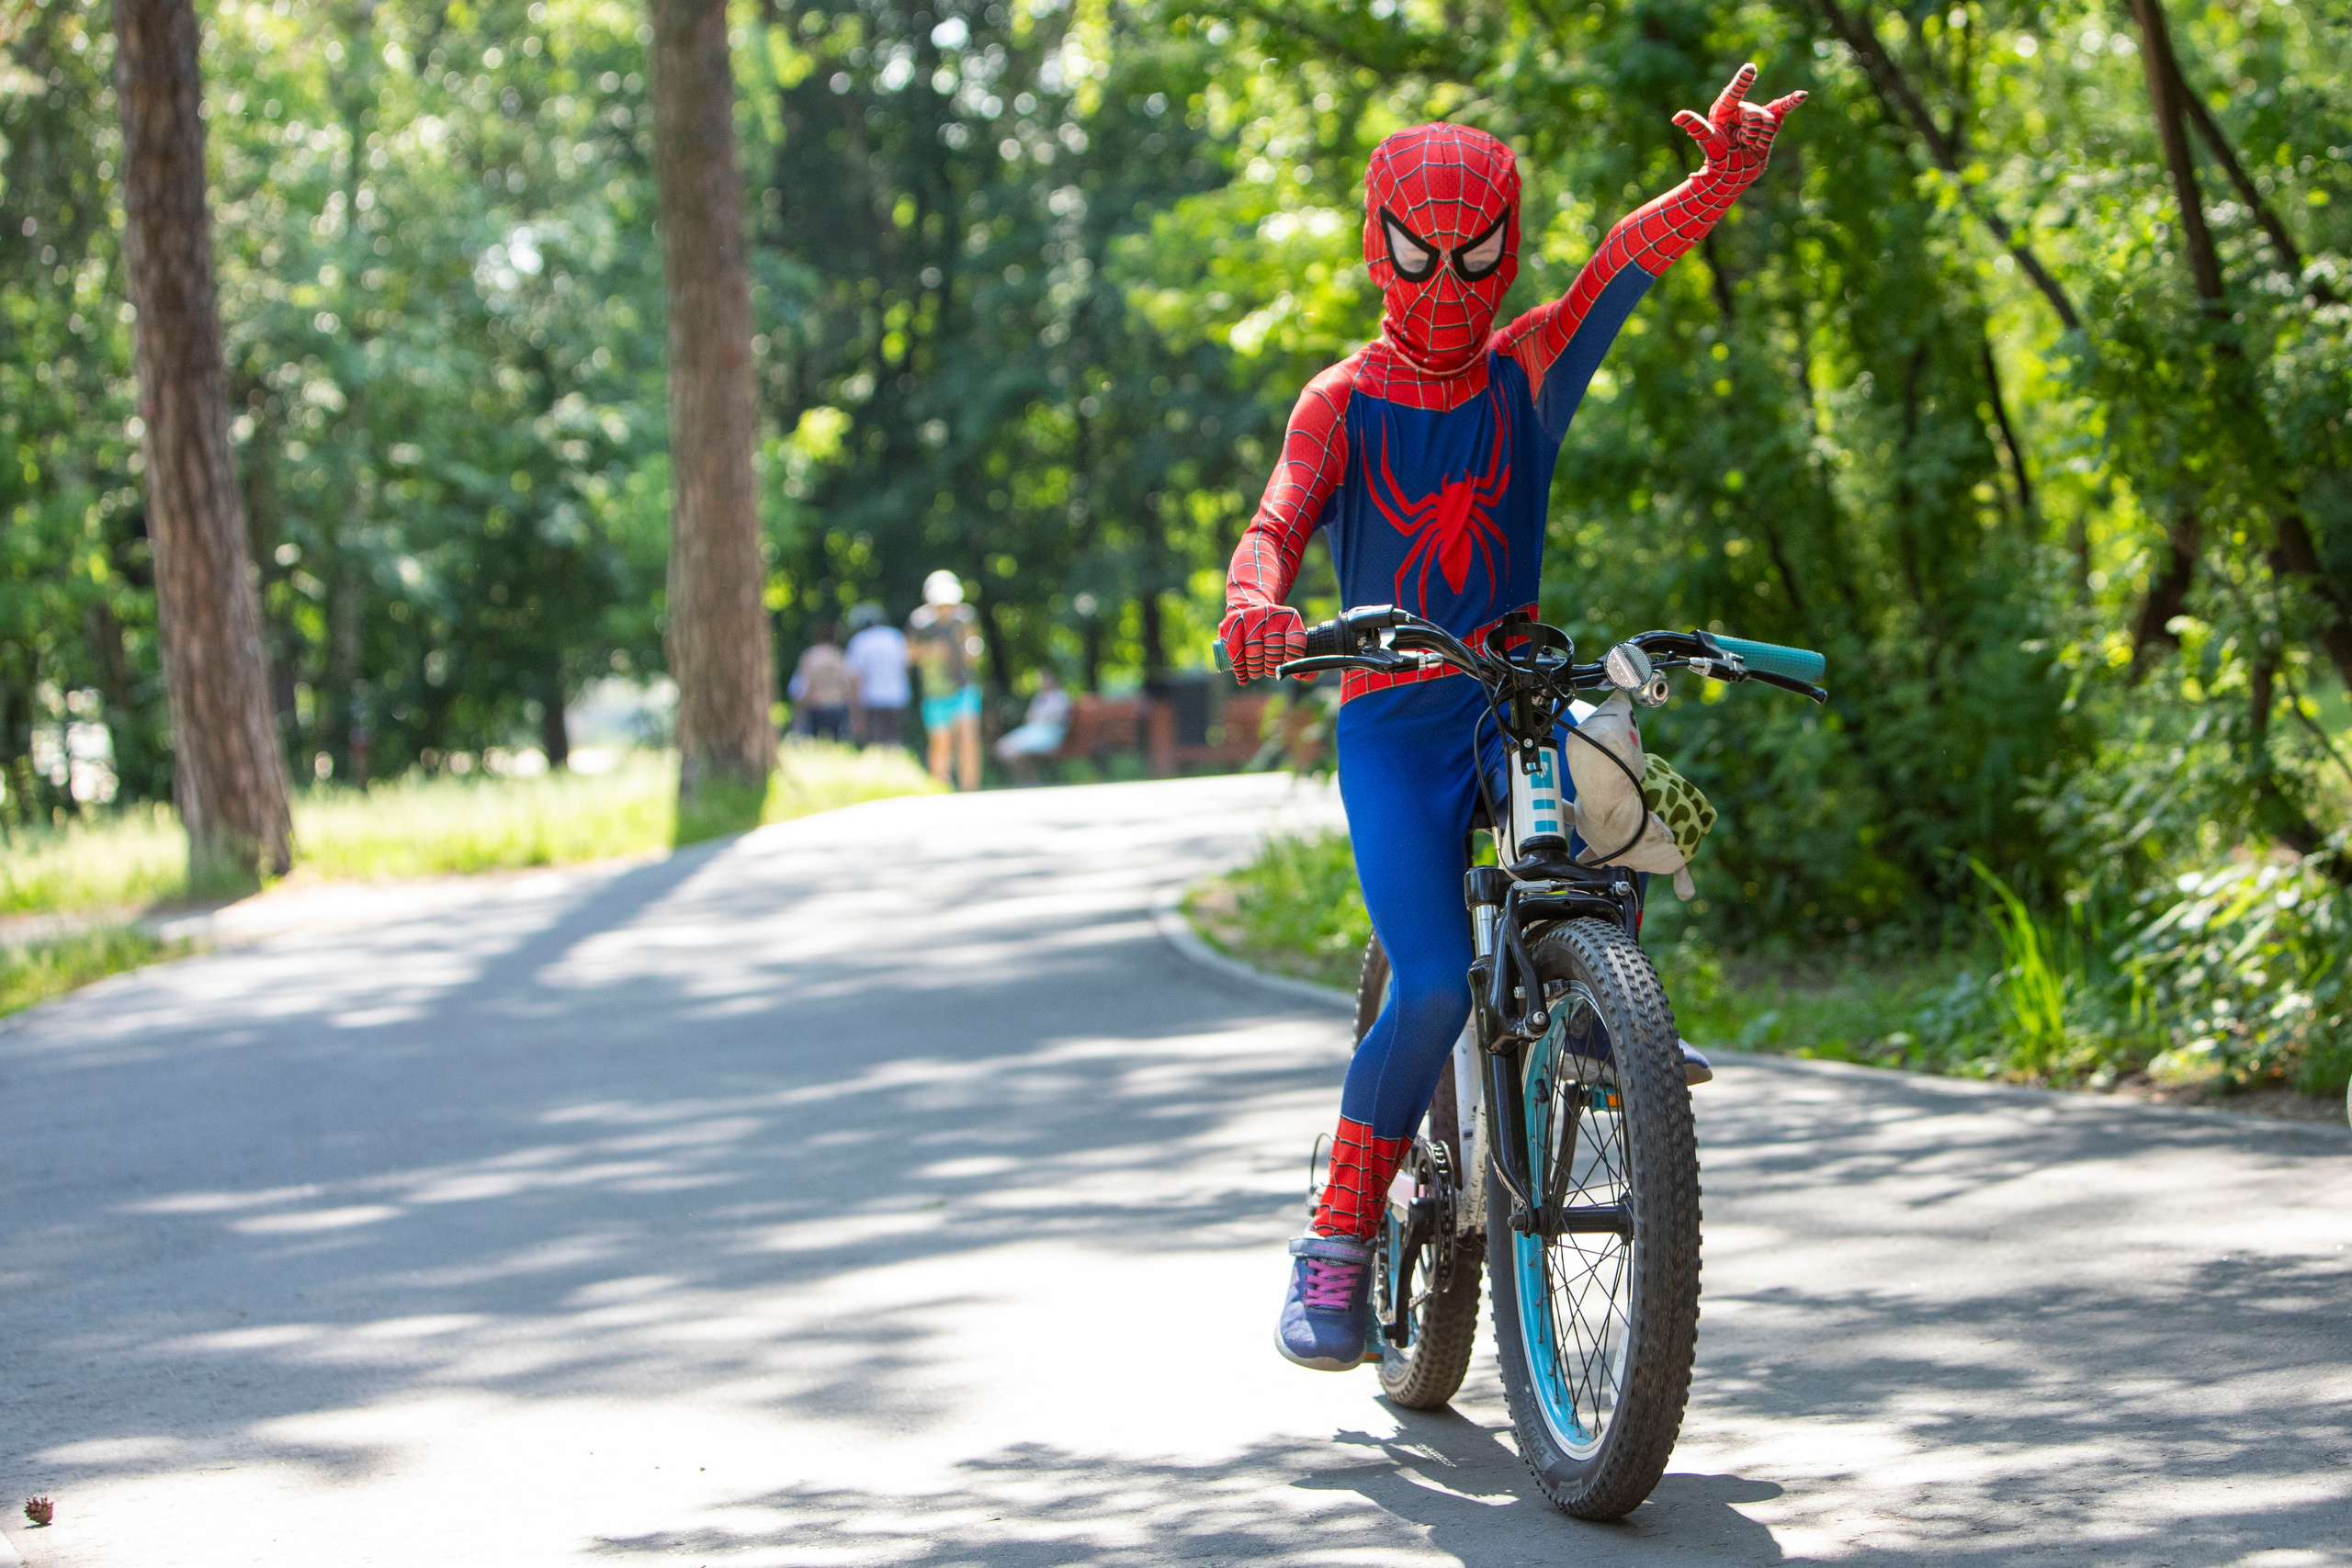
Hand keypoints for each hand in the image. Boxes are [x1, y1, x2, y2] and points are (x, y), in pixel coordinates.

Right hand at [1220, 602, 1306, 682]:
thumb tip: (1300, 675)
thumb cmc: (1272, 633)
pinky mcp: (1232, 623)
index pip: (1296, 642)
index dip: (1292, 660)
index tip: (1286, 667)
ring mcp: (1250, 616)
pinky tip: (1243, 675)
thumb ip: (1300, 660)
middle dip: (1271, 667)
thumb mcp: (1290, 640)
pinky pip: (1236, 652)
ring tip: (1256, 669)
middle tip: (1268, 669)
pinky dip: (1240, 668)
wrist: (1248, 610)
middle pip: (1274, 651)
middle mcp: (1271, 614)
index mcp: (1290, 618)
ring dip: (1255, 669)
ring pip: (1254, 653)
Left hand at [1671, 63, 1804, 179]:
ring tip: (1749, 145)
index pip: (1733, 95)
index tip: (1751, 69)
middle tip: (1740, 144)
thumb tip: (1677, 116)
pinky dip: (1791, 102)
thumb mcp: (1709, 142)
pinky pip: (1782, 109)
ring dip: (1760, 139)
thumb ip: (1696, 127)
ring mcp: (1756, 115)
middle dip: (1750, 134)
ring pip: (1768, 121)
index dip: (1742, 83)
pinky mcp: (1770, 123)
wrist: (1734, 175)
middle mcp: (1740, 109)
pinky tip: (1802, 95)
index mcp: (1723, 110)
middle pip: (1756, 114)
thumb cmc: (1718, 159)